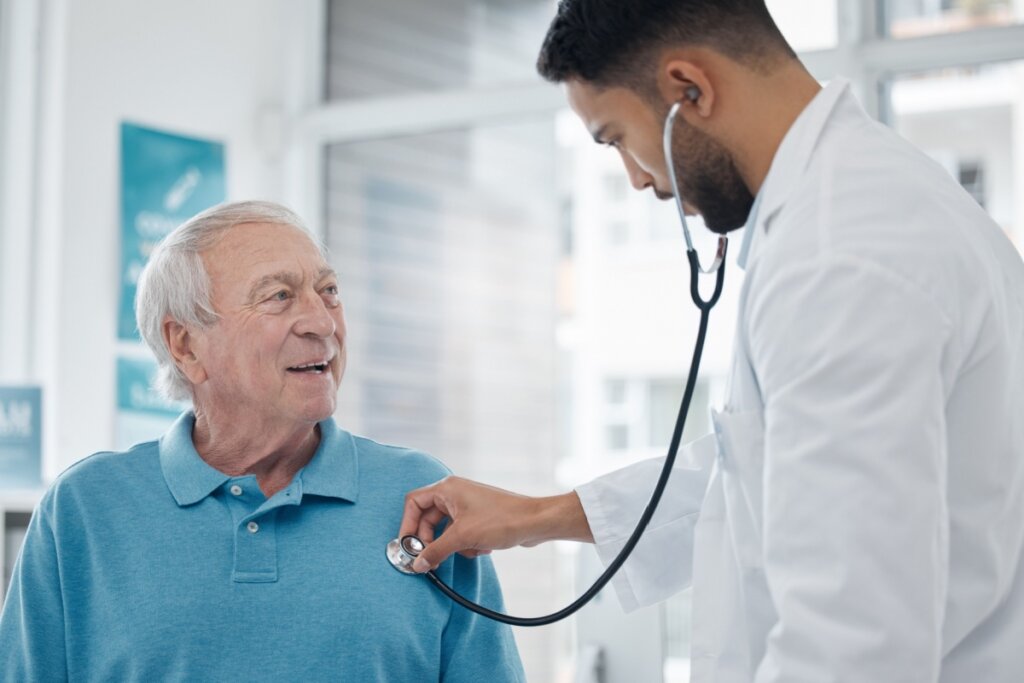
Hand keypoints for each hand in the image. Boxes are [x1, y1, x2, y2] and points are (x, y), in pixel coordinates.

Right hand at [398, 476, 591, 571]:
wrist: (534, 523)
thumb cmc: (501, 519)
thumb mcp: (463, 537)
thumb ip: (435, 550)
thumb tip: (417, 563)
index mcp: (447, 489)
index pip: (413, 503)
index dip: (407, 525)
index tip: (407, 546)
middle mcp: (455, 494)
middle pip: (427, 519)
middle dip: (430, 540)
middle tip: (429, 560)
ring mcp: (467, 506)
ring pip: (445, 530)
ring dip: (452, 545)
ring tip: (467, 549)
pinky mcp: (477, 518)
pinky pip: (460, 534)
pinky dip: (467, 544)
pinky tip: (482, 547)